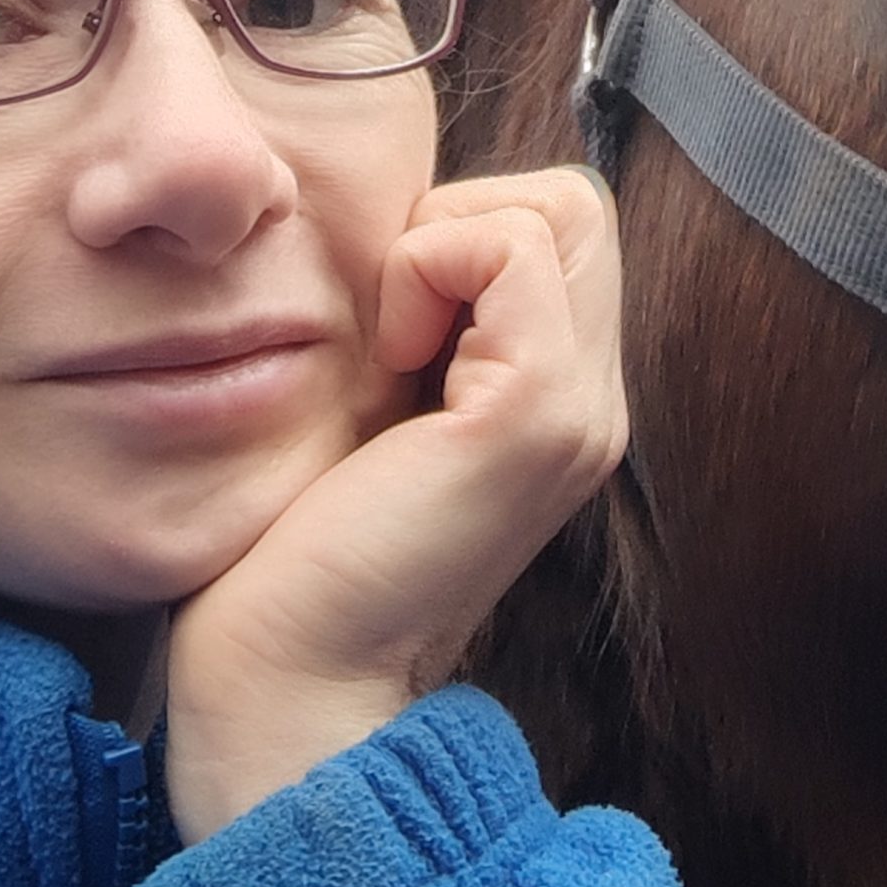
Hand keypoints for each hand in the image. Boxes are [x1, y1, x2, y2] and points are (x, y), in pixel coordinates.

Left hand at [165, 167, 626, 841]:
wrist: (293, 681)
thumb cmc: (300, 545)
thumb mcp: (378, 409)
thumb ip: (423, 332)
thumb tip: (410, 237)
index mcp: (555, 399)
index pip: (562, 224)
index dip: (464, 233)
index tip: (391, 328)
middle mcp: (593, 404)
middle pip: (575, 205)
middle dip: (466, 221)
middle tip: (396, 323)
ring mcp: (578, 412)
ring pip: (560, 211)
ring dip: (447, 244)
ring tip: (396, 348)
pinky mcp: (535, 418)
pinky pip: (512, 253)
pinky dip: (433, 268)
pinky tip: (393, 363)